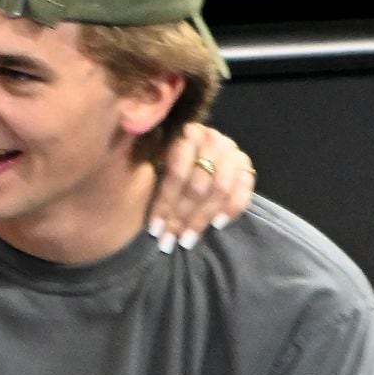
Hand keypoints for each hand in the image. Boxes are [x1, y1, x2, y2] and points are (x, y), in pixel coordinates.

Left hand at [148, 123, 256, 251]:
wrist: (191, 152)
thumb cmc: (158, 159)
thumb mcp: (148, 157)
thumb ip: (144, 164)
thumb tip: (127, 181)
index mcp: (185, 134)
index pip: (177, 174)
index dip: (165, 204)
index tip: (154, 229)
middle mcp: (212, 139)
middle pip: (199, 185)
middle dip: (182, 217)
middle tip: (169, 240)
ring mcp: (232, 152)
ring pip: (221, 189)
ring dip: (202, 218)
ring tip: (187, 239)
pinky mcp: (246, 166)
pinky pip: (244, 189)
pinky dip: (232, 208)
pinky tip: (217, 224)